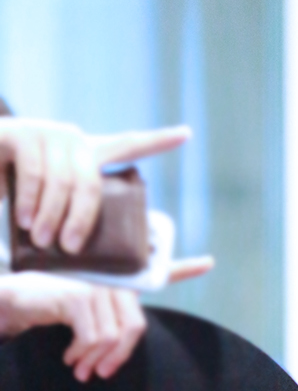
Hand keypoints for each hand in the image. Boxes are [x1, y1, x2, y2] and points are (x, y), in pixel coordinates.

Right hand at [0, 120, 191, 255]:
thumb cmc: (16, 205)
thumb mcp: (53, 214)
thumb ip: (80, 222)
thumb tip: (123, 257)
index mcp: (88, 156)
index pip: (129, 145)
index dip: (158, 141)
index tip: (187, 135)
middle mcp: (73, 140)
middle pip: (91, 184)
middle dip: (81, 221)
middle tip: (68, 248)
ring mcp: (47, 132)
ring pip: (62, 183)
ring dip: (49, 216)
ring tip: (38, 238)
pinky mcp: (21, 132)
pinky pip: (33, 174)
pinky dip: (28, 201)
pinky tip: (21, 219)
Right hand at [0, 273, 143, 380]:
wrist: (17, 299)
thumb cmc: (56, 311)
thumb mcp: (92, 319)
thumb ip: (112, 329)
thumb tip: (123, 359)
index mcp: (119, 287)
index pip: (137, 323)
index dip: (125, 351)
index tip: (108, 369)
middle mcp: (111, 283)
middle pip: (132, 328)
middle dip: (116, 357)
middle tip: (100, 374)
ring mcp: (94, 287)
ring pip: (109, 337)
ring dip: (93, 359)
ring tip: (80, 369)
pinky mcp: (77, 297)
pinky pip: (89, 337)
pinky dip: (79, 352)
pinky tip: (69, 357)